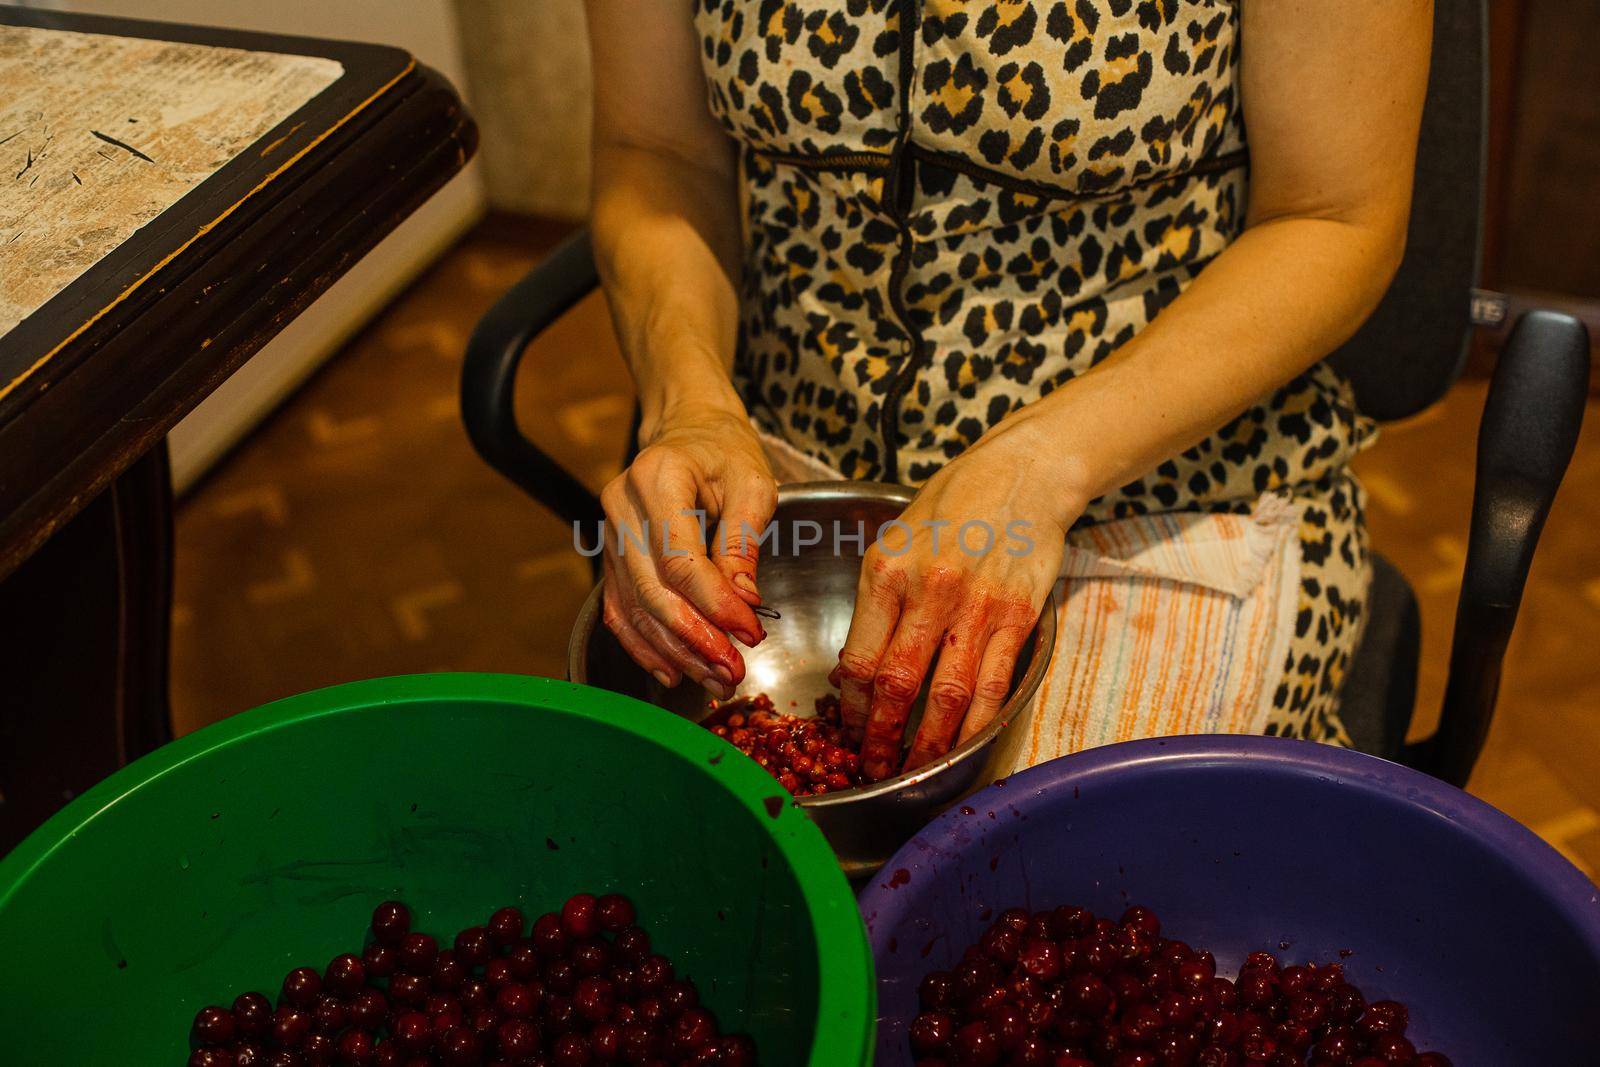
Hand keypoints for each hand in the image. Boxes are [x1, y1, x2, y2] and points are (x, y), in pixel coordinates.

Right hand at [600, 407, 775, 697]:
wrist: (689, 432)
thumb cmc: (725, 453)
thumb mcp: (752, 483)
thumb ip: (744, 542)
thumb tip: (744, 602)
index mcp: (657, 479)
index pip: (679, 559)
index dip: (714, 603)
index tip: (750, 632)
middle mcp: (621, 508)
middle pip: (652, 590)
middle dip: (695, 639)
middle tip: (733, 671)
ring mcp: (609, 535)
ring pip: (636, 608)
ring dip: (676, 652)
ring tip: (715, 679)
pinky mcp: (611, 558)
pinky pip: (621, 610)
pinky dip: (646, 646)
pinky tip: (673, 672)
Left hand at [831, 413, 1081, 778]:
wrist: (1023, 473)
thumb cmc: (953, 504)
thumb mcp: (895, 538)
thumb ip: (878, 599)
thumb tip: (858, 666)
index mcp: (887, 571)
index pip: (860, 658)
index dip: (852, 706)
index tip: (849, 728)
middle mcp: (930, 591)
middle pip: (898, 684)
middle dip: (882, 737)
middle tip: (874, 767)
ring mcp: (978, 607)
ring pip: (948, 696)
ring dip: (929, 743)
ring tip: (915, 770)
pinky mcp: (1018, 617)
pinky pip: (994, 685)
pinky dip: (978, 724)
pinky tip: (965, 746)